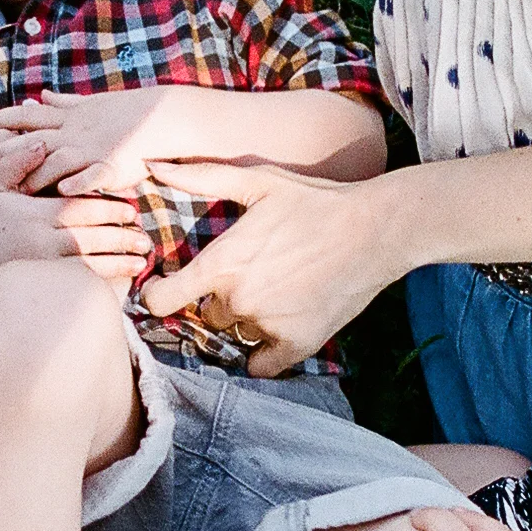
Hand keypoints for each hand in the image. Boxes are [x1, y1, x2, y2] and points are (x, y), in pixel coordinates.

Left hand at [0, 88, 188, 198]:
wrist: (163, 117)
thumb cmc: (126, 113)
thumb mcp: (90, 105)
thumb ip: (63, 104)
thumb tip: (41, 97)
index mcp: (69, 118)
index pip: (28, 117)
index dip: (3, 121)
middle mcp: (74, 132)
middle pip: (32, 140)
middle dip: (3, 151)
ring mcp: (92, 148)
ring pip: (57, 160)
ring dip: (34, 173)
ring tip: (13, 188)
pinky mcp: (112, 165)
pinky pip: (93, 175)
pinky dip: (79, 182)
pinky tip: (63, 192)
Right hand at [0, 146, 152, 284]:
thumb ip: (17, 162)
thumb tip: (43, 143)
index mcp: (35, 212)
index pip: (80, 206)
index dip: (108, 205)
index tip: (130, 206)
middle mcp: (42, 239)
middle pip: (92, 234)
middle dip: (121, 234)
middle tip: (145, 234)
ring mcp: (42, 265)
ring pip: (90, 262)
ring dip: (120, 260)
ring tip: (142, 259)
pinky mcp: (39, 285)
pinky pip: (76, 283)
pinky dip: (101, 281)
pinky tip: (120, 281)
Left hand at [142, 158, 395, 372]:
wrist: (375, 230)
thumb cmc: (316, 202)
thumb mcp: (259, 182)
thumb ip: (203, 178)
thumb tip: (156, 166)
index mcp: (221, 264)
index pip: (161, 301)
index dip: (157, 296)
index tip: (166, 291)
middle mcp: (238, 300)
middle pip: (206, 316)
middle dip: (220, 300)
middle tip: (254, 277)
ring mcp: (267, 325)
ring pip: (236, 335)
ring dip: (246, 322)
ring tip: (277, 294)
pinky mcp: (297, 343)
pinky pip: (262, 364)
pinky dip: (266, 353)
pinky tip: (281, 327)